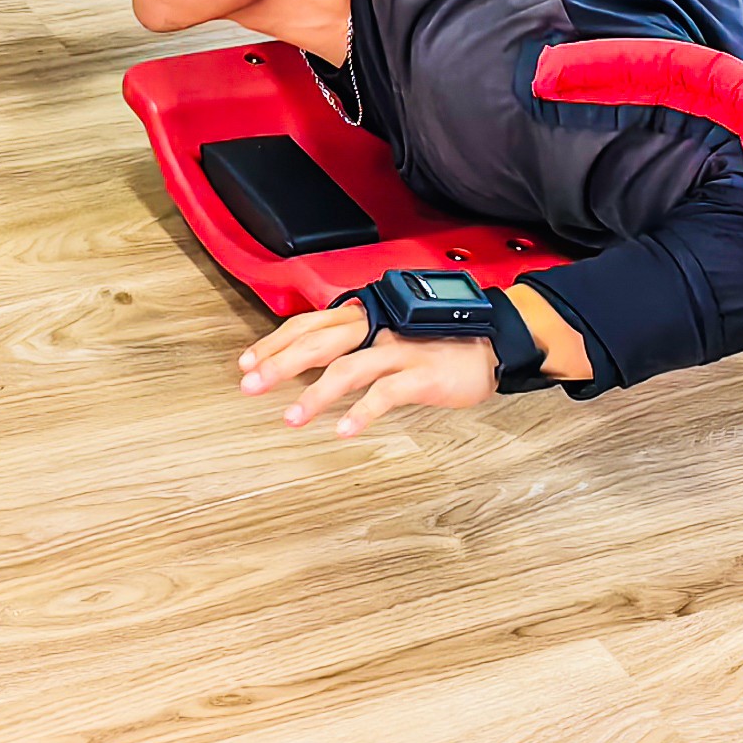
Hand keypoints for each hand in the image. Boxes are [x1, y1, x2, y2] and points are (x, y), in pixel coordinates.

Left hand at [238, 302, 500, 435]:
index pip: (309, 323)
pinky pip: (385, 394)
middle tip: (250, 386)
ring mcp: (400, 348)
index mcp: (367, 313)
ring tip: (290, 418)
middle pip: (318, 341)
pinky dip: (361, 412)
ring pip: (347, 368)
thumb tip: (315, 359)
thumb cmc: (441, 339)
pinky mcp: (422, 373)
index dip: (275, 342)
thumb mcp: (392, 331)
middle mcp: (378, 325)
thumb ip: (358, 340)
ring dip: (314, 394)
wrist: (494, 341)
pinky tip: (343, 430)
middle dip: (279, 364)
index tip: (248, 362)